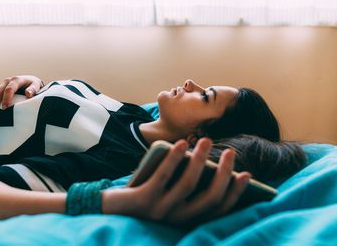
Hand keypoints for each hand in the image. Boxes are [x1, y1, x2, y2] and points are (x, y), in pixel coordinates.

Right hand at [0, 75, 43, 111]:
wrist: (30, 81)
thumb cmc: (33, 85)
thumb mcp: (36, 85)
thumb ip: (33, 89)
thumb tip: (28, 94)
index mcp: (16, 80)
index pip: (9, 89)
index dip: (6, 98)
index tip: (6, 108)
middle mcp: (7, 81)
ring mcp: (2, 84)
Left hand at [102, 138, 250, 225]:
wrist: (113, 210)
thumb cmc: (148, 198)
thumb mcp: (171, 196)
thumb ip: (187, 187)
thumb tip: (208, 164)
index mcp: (187, 220)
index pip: (218, 209)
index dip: (235, 193)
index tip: (246, 174)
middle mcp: (177, 219)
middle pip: (209, 197)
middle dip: (223, 174)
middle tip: (231, 152)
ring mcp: (161, 211)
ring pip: (188, 184)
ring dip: (200, 160)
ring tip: (206, 141)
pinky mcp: (144, 200)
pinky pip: (163, 177)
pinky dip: (174, 159)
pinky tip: (180, 144)